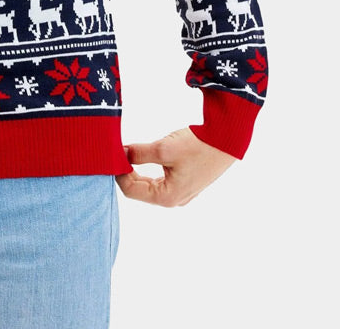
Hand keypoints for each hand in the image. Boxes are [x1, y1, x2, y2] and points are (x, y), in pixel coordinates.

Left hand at [116, 128, 234, 206]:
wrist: (225, 141)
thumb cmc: (196, 147)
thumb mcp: (163, 149)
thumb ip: (138, 153)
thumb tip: (119, 153)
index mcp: (167, 197)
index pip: (130, 190)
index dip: (119, 172)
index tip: (113, 154)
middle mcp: (173, 200)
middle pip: (138, 190)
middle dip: (126, 171)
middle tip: (118, 152)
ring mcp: (180, 193)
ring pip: (148, 185)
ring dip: (136, 170)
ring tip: (128, 153)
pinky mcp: (185, 183)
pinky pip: (159, 181)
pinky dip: (147, 170)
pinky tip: (143, 157)